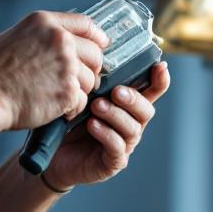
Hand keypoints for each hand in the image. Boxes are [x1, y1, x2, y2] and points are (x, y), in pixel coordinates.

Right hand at [0, 11, 109, 130]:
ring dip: (79, 91)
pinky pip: (82, 101)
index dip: (97, 37)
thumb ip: (37, 36)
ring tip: (60, 99)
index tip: (101, 45)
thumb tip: (50, 40)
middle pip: (95, 53)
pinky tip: (58, 111)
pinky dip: (72, 109)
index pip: (85, 24)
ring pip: (90, 80)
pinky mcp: (68, 91)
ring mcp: (66, 65)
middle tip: (79, 81)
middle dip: (90, 69)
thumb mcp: (11, 38)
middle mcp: (59, 40)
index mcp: (44, 23)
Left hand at [40, 61, 170, 190]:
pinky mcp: (113, 162)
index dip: (159, 80)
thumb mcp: (80, 95)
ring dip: (116, 114)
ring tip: (97, 106)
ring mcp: (124, 145)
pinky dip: (106, 134)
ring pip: (132, 129)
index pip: (151, 91)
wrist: (52, 154)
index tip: (160, 66)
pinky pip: (116, 147)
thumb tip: (97, 49)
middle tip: (117, 91)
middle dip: (133, 99)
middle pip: (146, 110)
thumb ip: (94, 79)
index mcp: (127, 106)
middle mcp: (131, 124)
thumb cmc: (67, 120)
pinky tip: (92, 124)